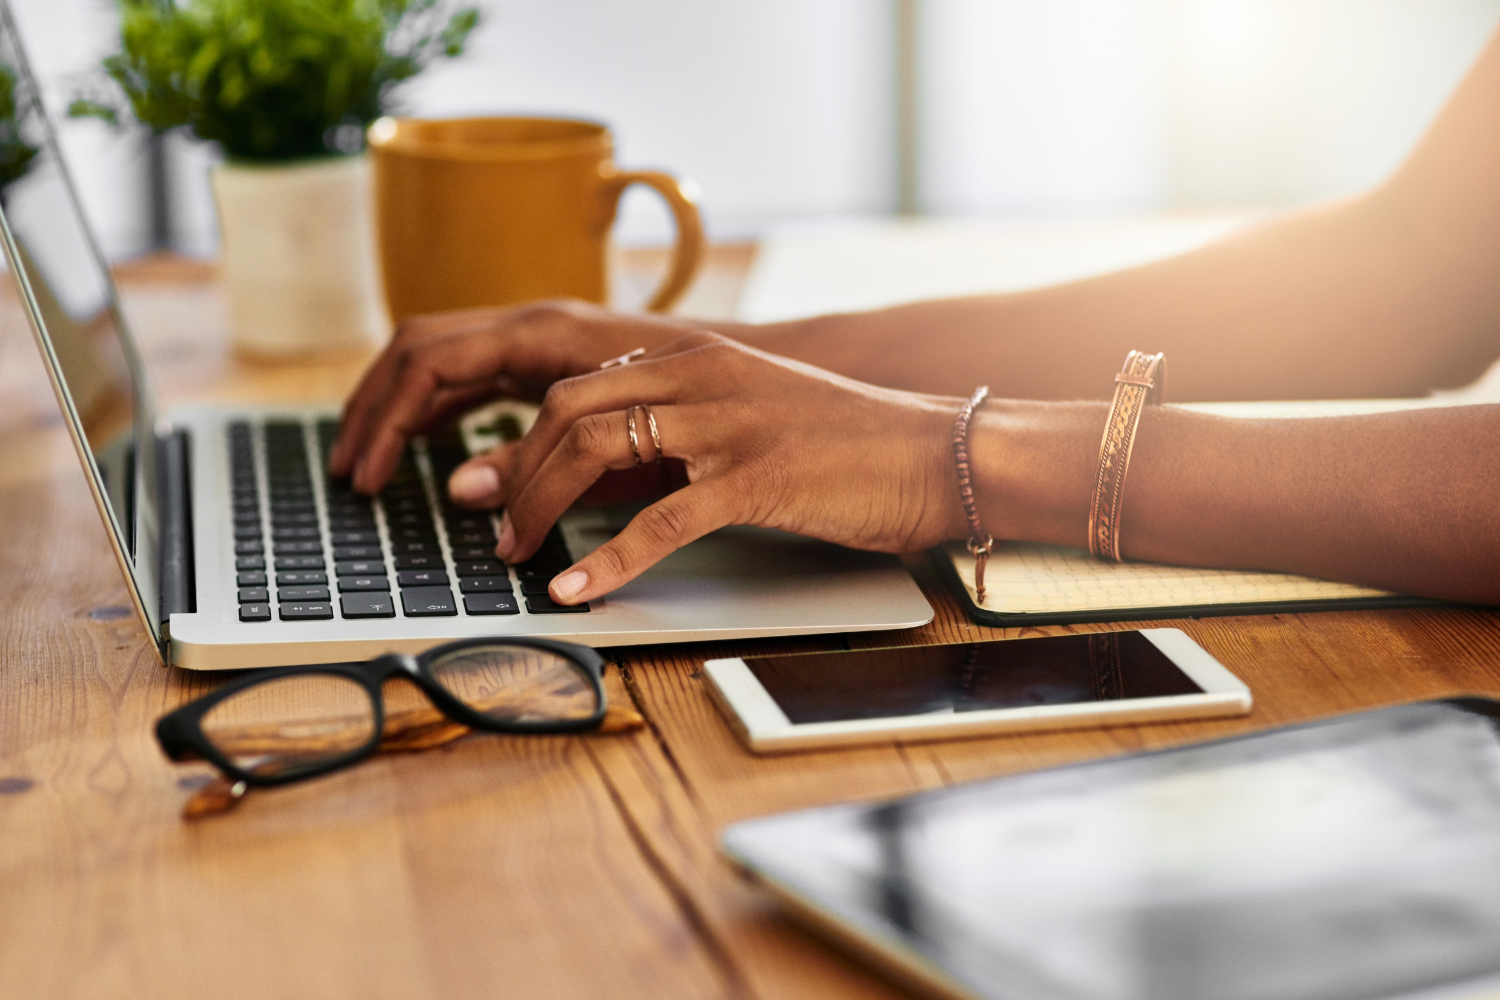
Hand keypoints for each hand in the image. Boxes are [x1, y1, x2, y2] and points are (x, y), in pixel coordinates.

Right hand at [329, 299, 704, 487]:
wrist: (753, 369)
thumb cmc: (700, 398)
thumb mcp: (618, 442)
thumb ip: (538, 461)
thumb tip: (460, 488)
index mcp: (542, 332)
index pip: (430, 361)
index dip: (387, 418)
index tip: (366, 473)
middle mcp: (532, 324)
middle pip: (419, 349)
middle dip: (374, 408)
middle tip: (348, 470)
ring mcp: (538, 337)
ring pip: (439, 356)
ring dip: (397, 406)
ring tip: (369, 462)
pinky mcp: (550, 359)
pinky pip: (471, 372)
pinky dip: (436, 405)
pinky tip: (424, 444)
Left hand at [453, 332, 966, 603]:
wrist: (936, 452)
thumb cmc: (849, 442)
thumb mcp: (753, 411)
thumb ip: (686, 422)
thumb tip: (620, 459)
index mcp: (696, 357)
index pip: (578, 385)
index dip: (520, 436)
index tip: (486, 476)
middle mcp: (702, 377)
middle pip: (569, 411)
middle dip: (513, 469)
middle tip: (484, 518)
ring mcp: (727, 424)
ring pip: (598, 451)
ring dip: (540, 507)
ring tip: (516, 552)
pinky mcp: (756, 479)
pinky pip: (660, 523)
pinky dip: (606, 561)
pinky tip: (576, 591)